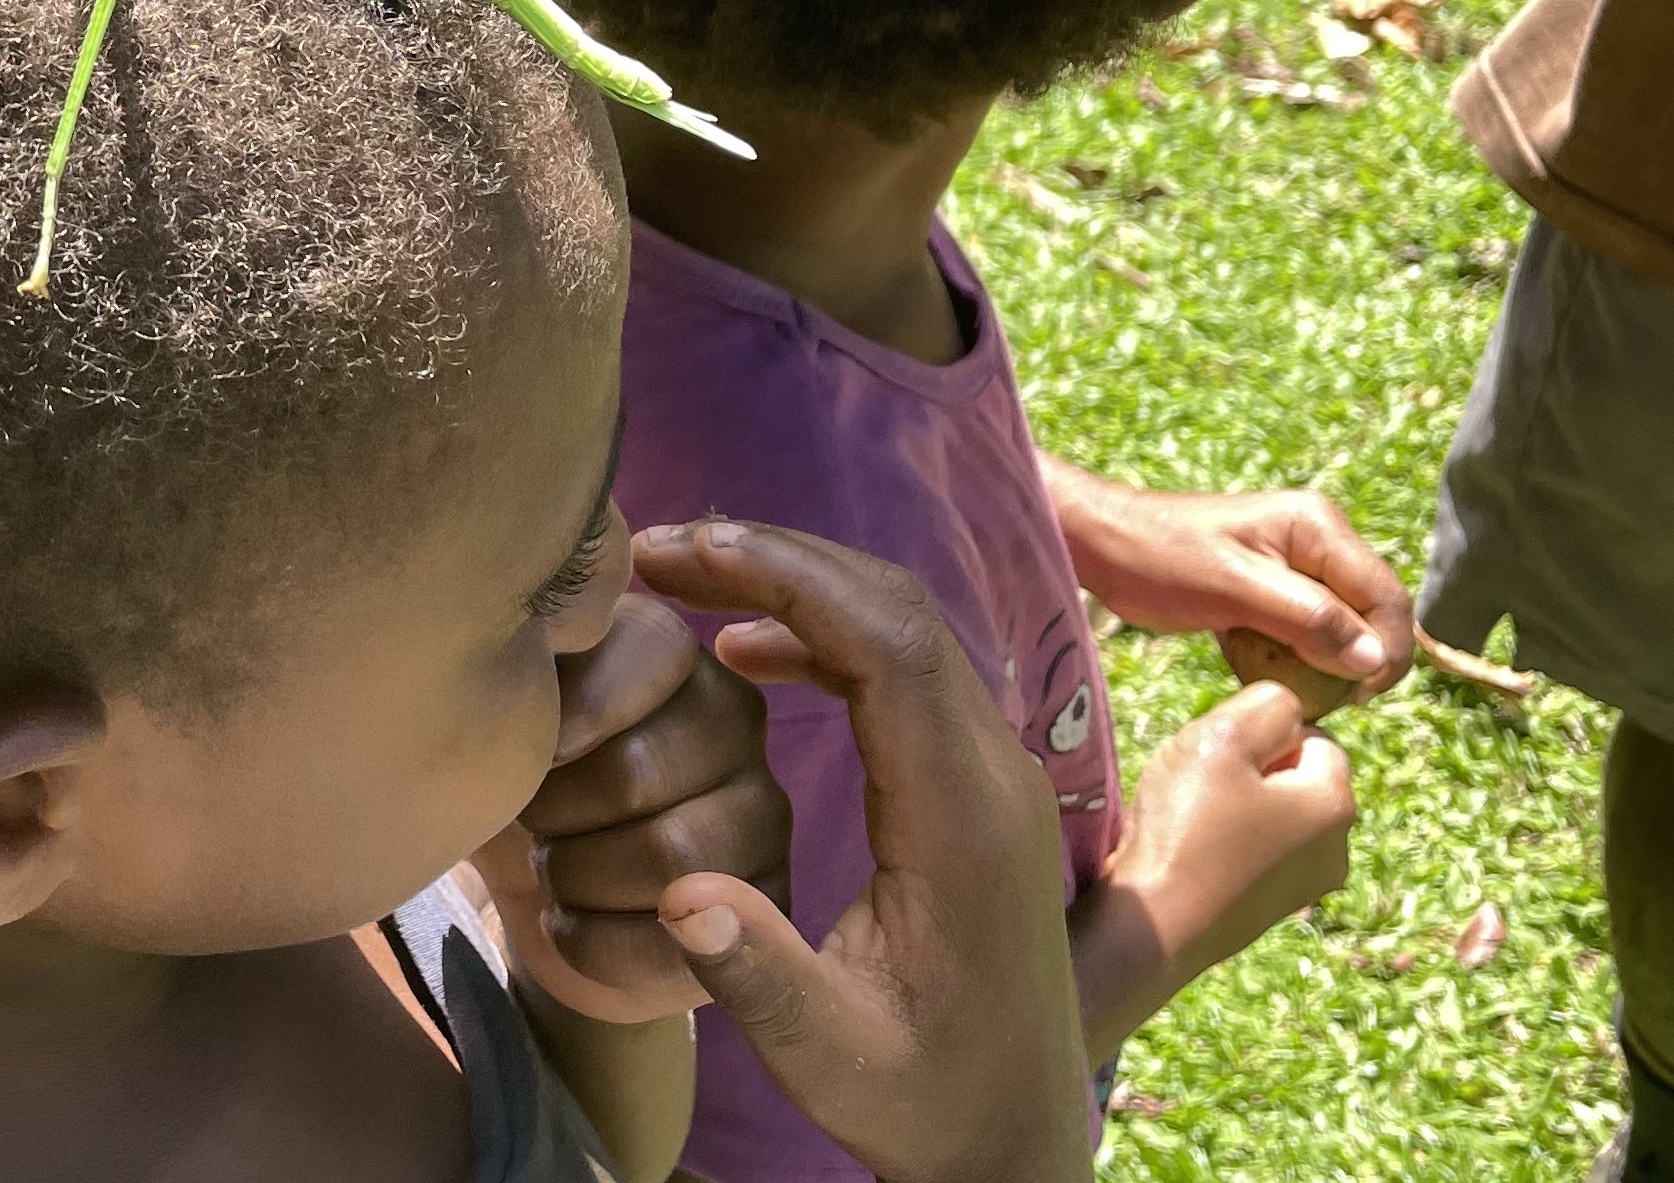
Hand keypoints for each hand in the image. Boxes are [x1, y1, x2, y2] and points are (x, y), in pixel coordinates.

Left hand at [482, 591, 790, 1021]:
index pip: (650, 650)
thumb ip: (516, 665)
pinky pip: (676, 941)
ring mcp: (761, 814)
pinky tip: (567, 918)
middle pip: (639, 770)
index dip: (568, 716)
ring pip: (670, 860)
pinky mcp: (761, 909)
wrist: (530, 883)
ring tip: (550, 866)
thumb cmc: (506, 772)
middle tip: (531, 821)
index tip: (525, 752)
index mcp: (670, 650)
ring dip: (576, 875)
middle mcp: (734, 719)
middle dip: (556, 812)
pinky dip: (591, 939)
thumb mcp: (498, 706)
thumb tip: (519, 661)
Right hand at [634, 519, 1094, 1182]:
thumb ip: (757, 976)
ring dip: (799, 587)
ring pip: (905, 628)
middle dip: (778, 559)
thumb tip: (678, 897)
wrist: (1012, 1138)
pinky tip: (749, 652)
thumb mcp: (826, 1058)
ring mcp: (996, 776)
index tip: (683, 553)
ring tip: (687, 579)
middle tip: (661, 549)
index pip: (887, 643)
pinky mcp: (978, 788)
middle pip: (897, 609)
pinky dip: (826, 636)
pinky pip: (906, 671)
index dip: (784, 575)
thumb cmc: (919, 1099)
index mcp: (963, 820)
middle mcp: (995, 776)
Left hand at [1050, 466, 1412, 706]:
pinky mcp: (1271, 588)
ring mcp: (1295, 564)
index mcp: (1318, 527)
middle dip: (1350, 661)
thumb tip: (1374, 658)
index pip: (1387, 598)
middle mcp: (1317, 540)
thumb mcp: (1235, 591)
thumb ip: (1309, 619)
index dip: (1385, 652)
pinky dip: (1285, 655)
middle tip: (1317, 697)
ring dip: (1316, 662)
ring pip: (1337, 630)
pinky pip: (1302, 632)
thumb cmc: (1158, 559)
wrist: (1099, 545)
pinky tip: (1248, 660)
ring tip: (1276, 677)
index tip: (1354, 697)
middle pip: (1368, 615)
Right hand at [1073, 683, 1353, 1048]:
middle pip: (1296, 777)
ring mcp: (1306, 886)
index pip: (1315, 735)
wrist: (1154, 929)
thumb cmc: (1186, 827)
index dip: (1262, 734)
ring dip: (1236, 806)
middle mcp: (1337, 849)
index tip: (1219, 755)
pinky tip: (1190, 851)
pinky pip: (1255, 852)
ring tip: (1190, 819)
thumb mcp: (1221, 738)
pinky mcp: (1270, 910)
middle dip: (1251, 770)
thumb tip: (1286, 710)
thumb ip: (1266, 705)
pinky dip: (1226, 842)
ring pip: (1274, 814)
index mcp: (1336, 803)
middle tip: (1201, 783)